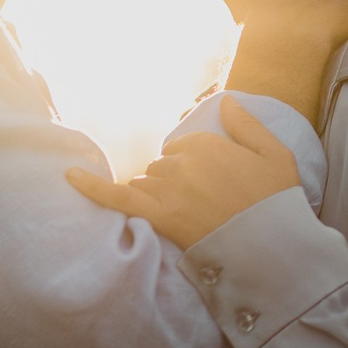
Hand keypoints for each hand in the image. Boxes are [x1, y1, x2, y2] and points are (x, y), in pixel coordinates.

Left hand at [67, 96, 301, 248]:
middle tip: (204, 204)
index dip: (198, 165)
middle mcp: (184, 161)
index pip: (187, 147)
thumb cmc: (278, 202)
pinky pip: (116, 196)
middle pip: (165, 165)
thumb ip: (248, 125)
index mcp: (210, 143)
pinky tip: (69, 176)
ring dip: (158, 192)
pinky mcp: (156, 214)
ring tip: (186, 213)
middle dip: (178, 179)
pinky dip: (91, 186)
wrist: (271, 247)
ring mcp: (168, 188)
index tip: (214, 183)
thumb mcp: (276, 154)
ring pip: (148, 181)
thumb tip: (227, 100)